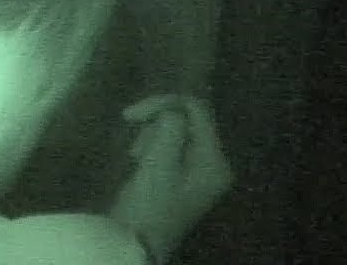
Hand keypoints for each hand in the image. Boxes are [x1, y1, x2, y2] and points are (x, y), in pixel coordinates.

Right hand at [107, 94, 233, 260]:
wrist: (138, 243)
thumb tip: (169, 109)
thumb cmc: (149, 205)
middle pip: (188, 119)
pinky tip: (139, 161)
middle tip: (135, 147)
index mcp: (215, 160)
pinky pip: (172, 145)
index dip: (163, 103)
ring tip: (136, 158)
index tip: (130, 114)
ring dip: (152, 135)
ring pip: (176, 130)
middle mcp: (215, 162)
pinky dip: (153, 146)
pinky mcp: (184, 174)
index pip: (196, 111)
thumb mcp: (158, 163)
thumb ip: (169, 128)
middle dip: (157, 124)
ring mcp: (201, 169)